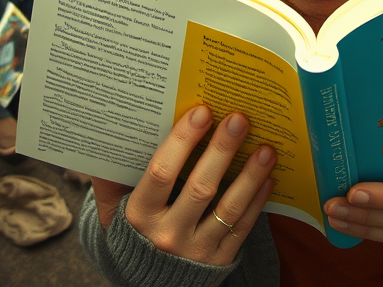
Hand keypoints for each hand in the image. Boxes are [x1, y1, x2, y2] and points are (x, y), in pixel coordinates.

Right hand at [94, 106, 275, 265]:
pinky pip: (241, 229)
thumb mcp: (116, 205)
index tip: (202, 111)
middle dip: (221, 150)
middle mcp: (167, 235)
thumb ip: (114, 173)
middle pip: (200, 188)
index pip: (162, 173)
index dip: (182, 141)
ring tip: (266, 148)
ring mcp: (194, 251)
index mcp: (139, 214)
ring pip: (228, 209)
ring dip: (249, 176)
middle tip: (239, 119)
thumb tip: (115, 128)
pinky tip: (268, 177)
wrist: (146, 280)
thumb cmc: (134, 227)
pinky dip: (257, 202)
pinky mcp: (217, 262)